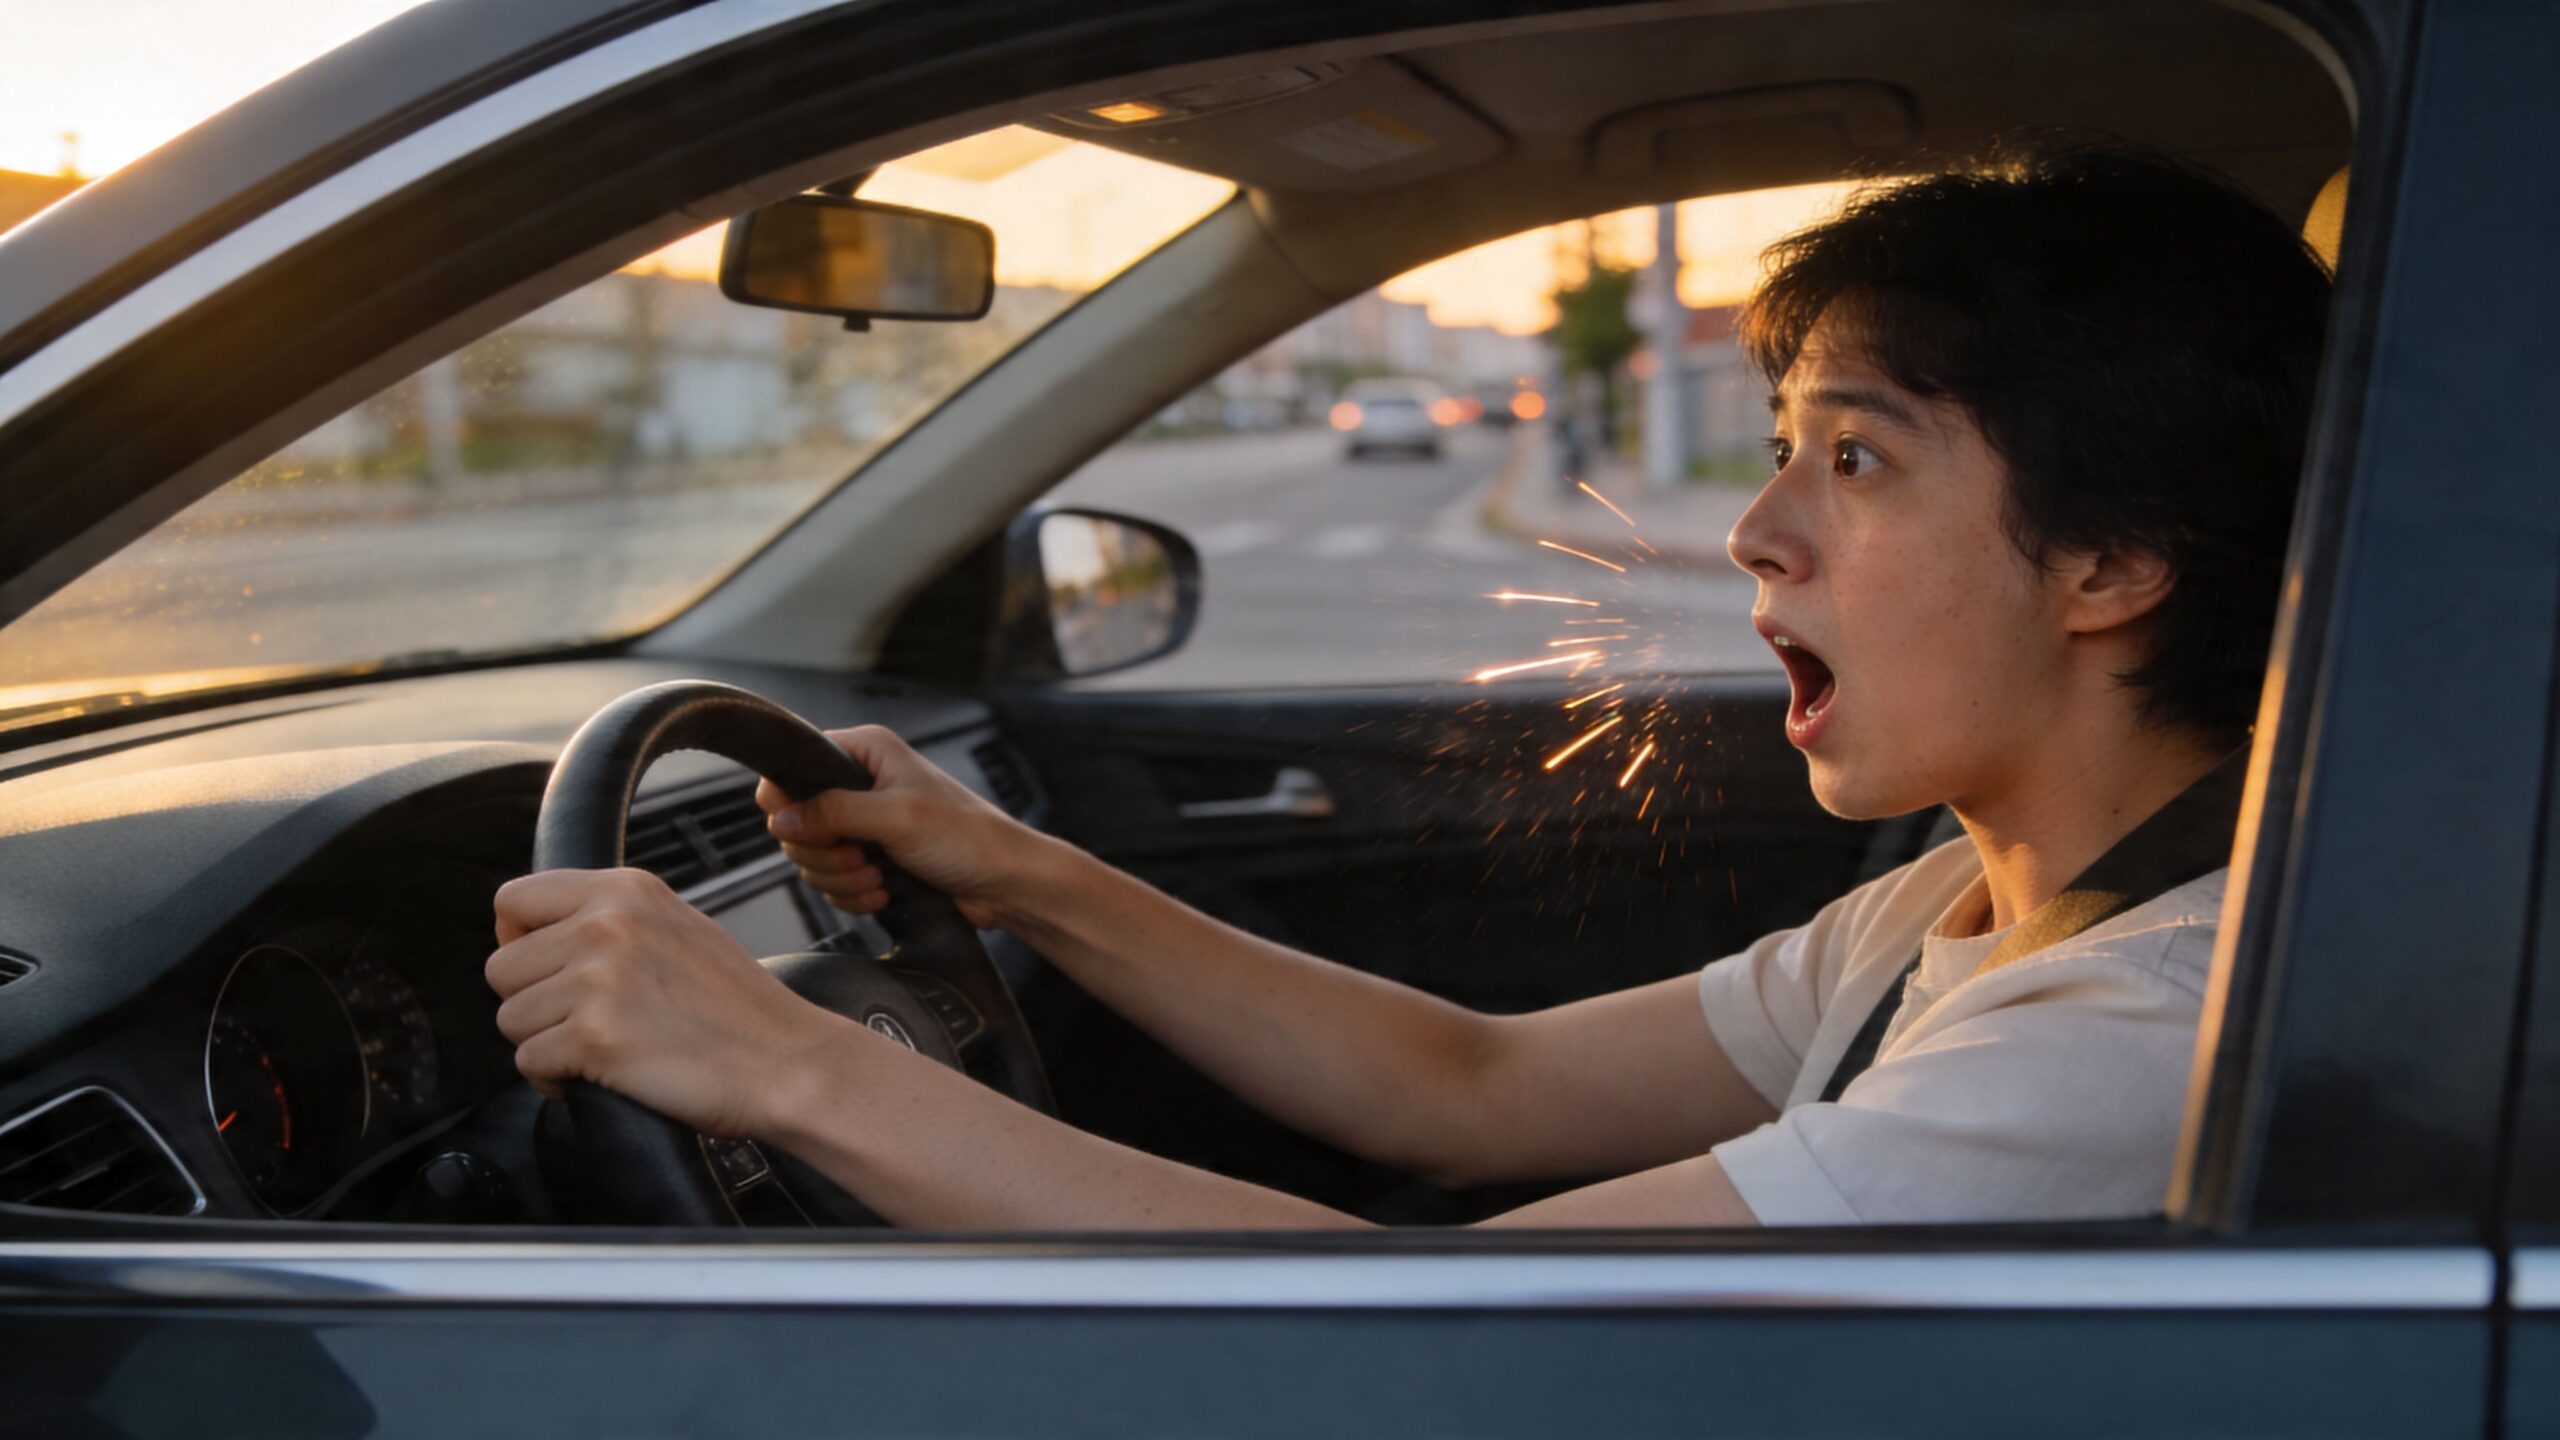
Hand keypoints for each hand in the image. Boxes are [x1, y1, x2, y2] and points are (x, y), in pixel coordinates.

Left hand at [486, 867, 850, 1136]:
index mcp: (626, 890)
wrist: (787, 1062)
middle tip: (581, 1020)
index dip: (516, 939)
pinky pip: (528, 1063)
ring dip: (543, 1043)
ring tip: (597, 1048)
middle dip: (532, 1002)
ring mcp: (598, 980)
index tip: (542, 968)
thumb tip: (542, 932)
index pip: (514, 899)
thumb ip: (613, 919)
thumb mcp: (679, 926)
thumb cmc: (740, 1008)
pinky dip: (554, 1080)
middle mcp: (606, 925)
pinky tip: (600, 1075)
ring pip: (509, 1018)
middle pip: (502, 966)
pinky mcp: (593, 1036)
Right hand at [756, 725, 1041, 927]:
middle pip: (796, 821)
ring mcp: (863, 825)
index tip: (805, 829)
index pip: (793, 766)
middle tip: (859, 857)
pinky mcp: (868, 860)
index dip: (788, 802)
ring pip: (812, 857)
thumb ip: (836, 812)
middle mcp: (859, 784)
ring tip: (879, 878)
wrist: (1004, 883)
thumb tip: (782, 818)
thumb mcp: (897, 817)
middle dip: (823, 852)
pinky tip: (883, 893)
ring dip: (841, 879)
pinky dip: (853, 894)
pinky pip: (832, 882)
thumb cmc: (967, 837)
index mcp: (865, 752)